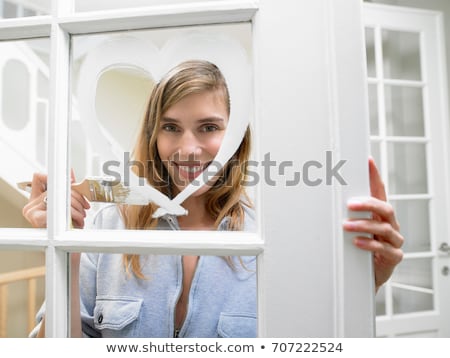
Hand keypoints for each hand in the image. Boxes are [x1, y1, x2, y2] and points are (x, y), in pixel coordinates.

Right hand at [22, 171, 90, 228]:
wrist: (63, 247)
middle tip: (84, 207)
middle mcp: (31, 204)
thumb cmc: (64, 228)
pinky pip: (60, 209)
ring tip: (82, 217)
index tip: (70, 183)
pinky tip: (77, 222)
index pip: (38, 177)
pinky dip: (73, 215)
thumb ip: (67, 188)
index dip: (54, 177)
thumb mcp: (67, 205)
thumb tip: (71, 172)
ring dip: (78, 209)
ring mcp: (31, 210)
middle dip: (76, 198)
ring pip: (61, 198)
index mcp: (35, 198)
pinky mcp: (36, 218)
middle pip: (57, 188)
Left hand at [343, 157, 403, 291]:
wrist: (364, 277)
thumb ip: (342, 214)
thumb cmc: (357, 249)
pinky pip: (384, 248)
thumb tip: (318, 199)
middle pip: (385, 208)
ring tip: (346, 226)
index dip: (375, 176)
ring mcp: (393, 241)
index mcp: (379, 215)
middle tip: (350, 204)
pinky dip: (369, 244)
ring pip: (385, 227)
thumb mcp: (351, 228)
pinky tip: (357, 242)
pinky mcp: (393, 256)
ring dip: (363, 225)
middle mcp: (389, 225)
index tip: (368, 161)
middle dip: (368, 204)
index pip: (379, 191)